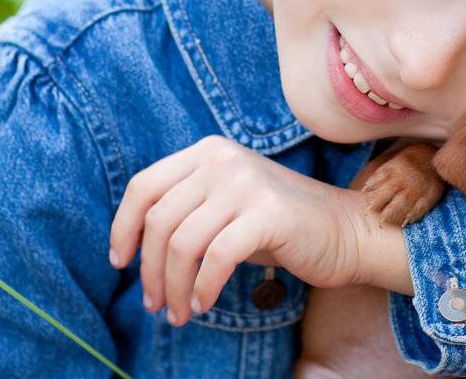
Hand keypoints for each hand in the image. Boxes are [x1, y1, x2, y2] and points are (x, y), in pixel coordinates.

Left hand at [108, 134, 376, 325]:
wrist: (345, 231)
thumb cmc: (278, 226)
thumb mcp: (224, 205)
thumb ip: (186, 209)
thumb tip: (132, 245)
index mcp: (207, 152)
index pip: (143, 186)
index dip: (123, 228)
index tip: (120, 262)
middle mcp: (223, 160)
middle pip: (159, 220)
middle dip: (150, 270)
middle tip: (154, 304)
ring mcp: (246, 183)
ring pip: (183, 243)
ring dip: (173, 287)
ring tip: (177, 313)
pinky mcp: (268, 214)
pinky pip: (216, 258)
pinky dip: (203, 288)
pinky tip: (203, 304)